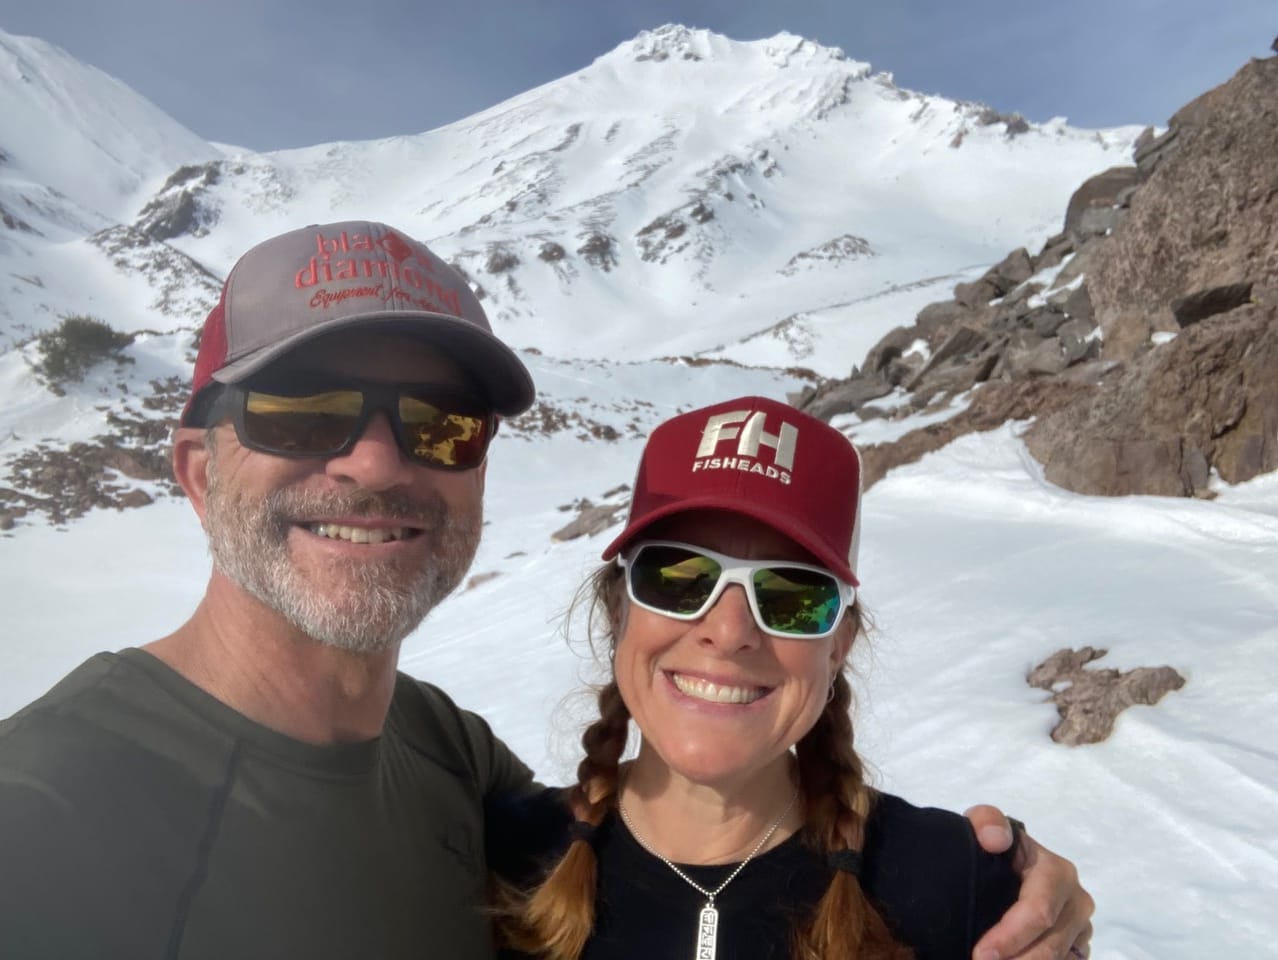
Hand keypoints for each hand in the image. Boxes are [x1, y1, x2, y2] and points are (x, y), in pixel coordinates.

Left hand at [964, 805, 1093, 959]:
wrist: (1009, 863)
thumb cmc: (997, 846)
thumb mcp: (986, 825)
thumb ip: (987, 821)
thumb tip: (996, 839)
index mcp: (1057, 872)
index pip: (1039, 911)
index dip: (1010, 936)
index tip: (981, 953)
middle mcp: (1077, 901)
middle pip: (1051, 944)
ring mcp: (1081, 927)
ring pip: (1059, 959)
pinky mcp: (1078, 946)